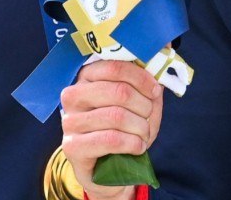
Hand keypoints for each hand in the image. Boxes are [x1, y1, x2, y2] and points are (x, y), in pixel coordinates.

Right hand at [60, 60, 163, 199]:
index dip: (141, 78)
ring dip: (140, 127)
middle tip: (149, 117)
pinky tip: (138, 147)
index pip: (114, 67)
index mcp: (86, 77)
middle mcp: (73, 96)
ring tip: (144, 135)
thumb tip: (161, 59)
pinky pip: (111, 139)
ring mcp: (70, 121)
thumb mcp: (138, 103)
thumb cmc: (123, 130)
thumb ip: (145, 83)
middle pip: (119, 91)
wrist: (108, 170)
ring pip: (116, 116)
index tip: (155, 91)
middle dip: (143, 106)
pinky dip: (132, 143)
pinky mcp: (72, 146)